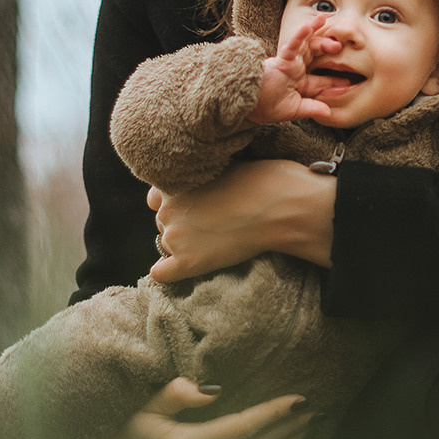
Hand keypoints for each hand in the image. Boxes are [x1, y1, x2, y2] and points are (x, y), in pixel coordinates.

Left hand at [149, 159, 335, 280]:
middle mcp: (166, 209)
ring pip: (165, 245)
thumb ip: (203, 175)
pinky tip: (191, 265)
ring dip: (183, 245)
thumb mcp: (225, 164)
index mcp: (174, 182)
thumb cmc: (265, 180)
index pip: (157, 199)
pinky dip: (170, 272)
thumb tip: (203, 187)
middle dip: (183, 224)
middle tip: (214, 224)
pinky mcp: (187, 262)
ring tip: (216, 241)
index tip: (199, 207)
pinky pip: (160, 274)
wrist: (281, 207)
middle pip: (163, 223)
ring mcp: (174, 237)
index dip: (179, 204)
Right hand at [249, 14, 336, 124]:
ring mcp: (289, 63)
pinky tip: (308, 26)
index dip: (337, 79)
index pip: (323, 80)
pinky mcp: (281, 60)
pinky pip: (292, 45)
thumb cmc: (265, 107)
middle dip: (329, 49)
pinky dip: (300, 36)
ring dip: (316, 32)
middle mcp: (297, 70)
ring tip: (324, 19)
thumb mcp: (293, 110)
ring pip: (306, 45)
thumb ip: (311, 109)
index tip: (352, 80)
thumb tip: (329, 113)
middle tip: (343, 46)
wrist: (246, 104)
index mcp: (301, 83)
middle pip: (317, 55)